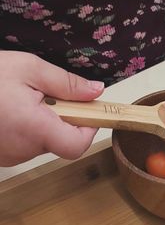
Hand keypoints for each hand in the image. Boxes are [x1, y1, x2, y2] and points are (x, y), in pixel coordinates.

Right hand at [0, 51, 103, 166]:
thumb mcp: (28, 68)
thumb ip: (66, 83)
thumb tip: (96, 91)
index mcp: (34, 129)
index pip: (77, 145)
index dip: (89, 129)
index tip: (87, 109)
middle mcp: (21, 150)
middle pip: (60, 141)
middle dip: (61, 118)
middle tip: (45, 94)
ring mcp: (8, 156)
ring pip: (41, 142)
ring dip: (40, 122)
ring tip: (19, 99)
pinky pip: (22, 144)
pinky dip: (23, 128)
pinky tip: (8, 110)